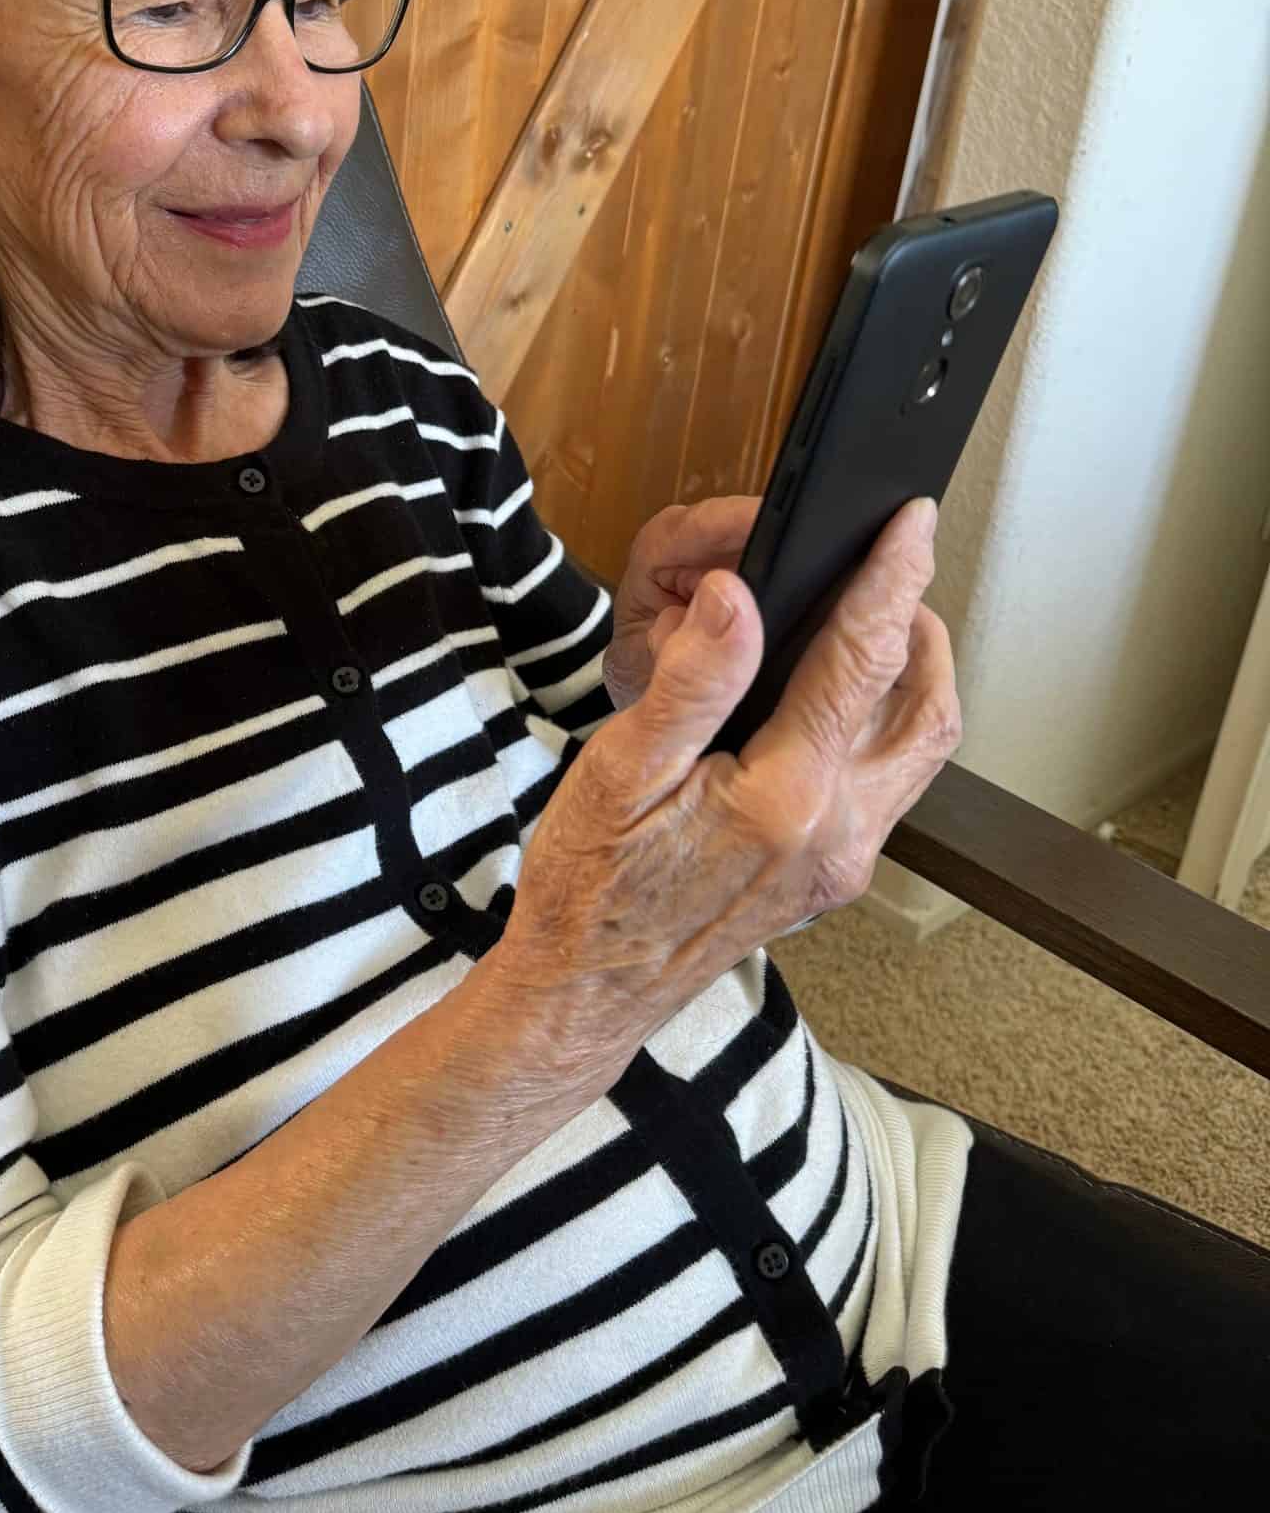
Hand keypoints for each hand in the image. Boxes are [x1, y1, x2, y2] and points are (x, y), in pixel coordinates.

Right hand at [490, 497, 959, 1104]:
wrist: (586, 991)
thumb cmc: (588, 887)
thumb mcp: (617, 772)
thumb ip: (690, 683)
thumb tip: (738, 600)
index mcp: (785, 798)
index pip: (861, 661)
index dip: (890, 579)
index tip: (909, 521)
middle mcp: (836, 834)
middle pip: (926, 708)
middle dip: (920, 624)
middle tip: (894, 567)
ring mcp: (843, 863)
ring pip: (922, 752)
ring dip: (918, 680)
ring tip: (881, 624)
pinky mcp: (835, 879)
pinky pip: (894, 788)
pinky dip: (892, 727)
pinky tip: (845, 704)